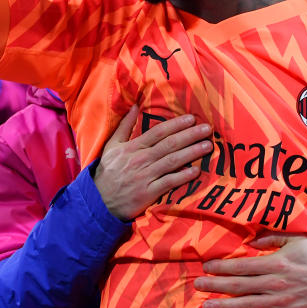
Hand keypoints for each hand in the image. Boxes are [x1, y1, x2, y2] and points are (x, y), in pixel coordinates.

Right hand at [93, 106, 211, 220]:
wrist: (98, 201)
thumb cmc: (108, 172)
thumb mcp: (111, 146)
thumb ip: (124, 126)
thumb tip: (134, 106)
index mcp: (132, 147)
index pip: (158, 132)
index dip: (176, 124)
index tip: (191, 118)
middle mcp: (140, 160)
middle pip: (169, 144)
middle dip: (190, 135)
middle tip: (207, 128)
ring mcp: (145, 177)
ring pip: (172, 161)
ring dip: (192, 152)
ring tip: (207, 146)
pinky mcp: (148, 193)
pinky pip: (168, 183)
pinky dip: (183, 176)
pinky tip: (196, 171)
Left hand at [194, 233, 306, 307]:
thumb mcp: (296, 239)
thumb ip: (272, 239)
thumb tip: (250, 242)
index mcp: (275, 262)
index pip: (242, 265)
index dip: (222, 266)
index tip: (207, 267)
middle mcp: (275, 282)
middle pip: (239, 285)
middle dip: (216, 285)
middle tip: (197, 285)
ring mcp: (281, 301)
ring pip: (248, 304)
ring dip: (226, 306)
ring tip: (206, 307)